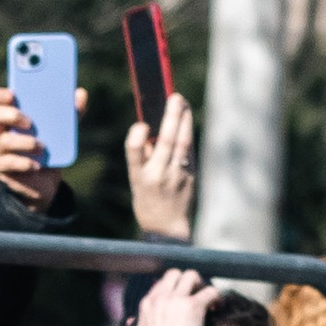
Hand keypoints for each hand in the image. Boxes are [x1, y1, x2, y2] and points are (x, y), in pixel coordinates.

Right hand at [0, 80, 84, 210]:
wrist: (46, 180)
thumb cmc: (50, 148)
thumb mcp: (62, 129)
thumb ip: (71, 112)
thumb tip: (81, 93)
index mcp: (10, 115)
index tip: (12, 95)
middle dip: (8, 115)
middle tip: (29, 122)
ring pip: (3, 141)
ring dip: (24, 142)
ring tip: (42, 147)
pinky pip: (5, 163)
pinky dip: (22, 163)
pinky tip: (35, 165)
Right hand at [127, 93, 196, 242]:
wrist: (167, 229)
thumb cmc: (147, 202)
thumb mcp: (136, 182)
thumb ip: (142, 157)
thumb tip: (151, 129)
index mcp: (139, 177)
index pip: (135, 150)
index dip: (138, 134)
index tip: (143, 124)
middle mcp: (158, 176)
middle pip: (166, 140)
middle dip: (172, 116)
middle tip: (175, 97)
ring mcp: (177, 176)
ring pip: (183, 143)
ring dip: (185, 121)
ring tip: (184, 104)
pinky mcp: (190, 176)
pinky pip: (189, 151)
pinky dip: (187, 134)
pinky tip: (186, 123)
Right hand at [132, 266, 213, 325]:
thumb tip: (134, 321)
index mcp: (147, 304)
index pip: (161, 284)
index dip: (174, 289)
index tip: (182, 299)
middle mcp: (160, 297)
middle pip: (175, 274)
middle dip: (187, 281)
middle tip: (195, 295)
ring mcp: (176, 299)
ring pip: (192, 275)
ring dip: (201, 284)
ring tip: (207, 299)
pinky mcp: (193, 306)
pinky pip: (210, 290)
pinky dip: (216, 297)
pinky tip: (217, 307)